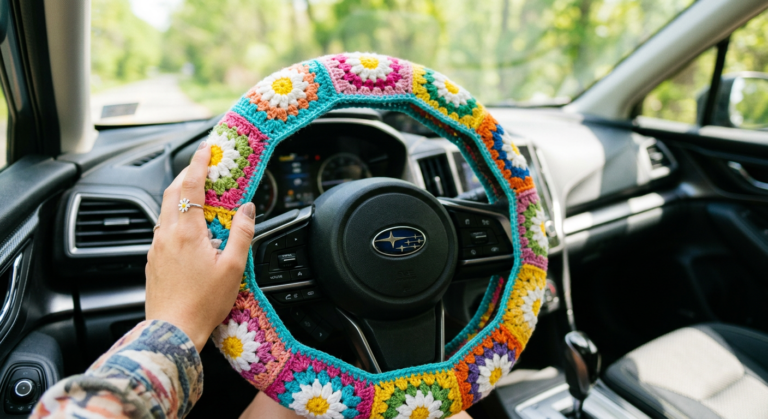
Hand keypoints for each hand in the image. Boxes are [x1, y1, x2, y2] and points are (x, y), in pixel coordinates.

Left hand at [145, 142, 255, 351]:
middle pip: (172, 191)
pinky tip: (189, 229)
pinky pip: (163, 228)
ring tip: (199, 197)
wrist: (172, 330)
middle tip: (203, 167)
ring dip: (181, 195)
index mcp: (186, 232)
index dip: (199, 163)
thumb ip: (241, 233)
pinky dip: (176, 217)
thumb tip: (248, 210)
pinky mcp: (152, 260)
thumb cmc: (203, 303)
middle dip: (187, 174)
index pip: (190, 185)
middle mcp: (166, 235)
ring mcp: (156, 247)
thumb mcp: (233, 267)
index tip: (206, 149)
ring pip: (165, 210)